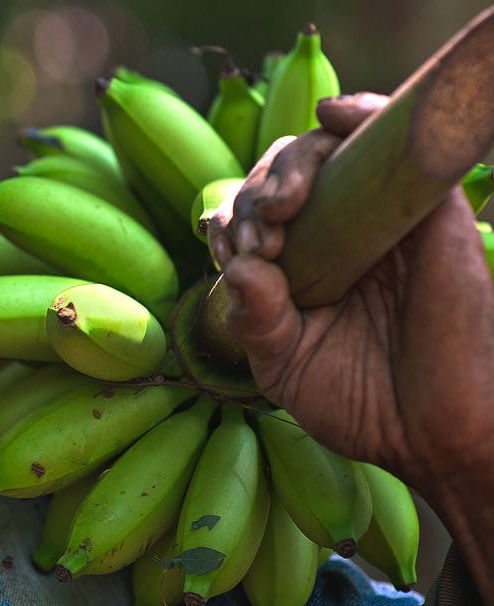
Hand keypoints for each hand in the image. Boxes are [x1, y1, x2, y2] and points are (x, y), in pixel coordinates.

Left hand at [206, 93, 493, 497]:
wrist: (434, 434)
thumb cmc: (361, 404)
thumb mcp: (284, 367)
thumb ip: (255, 321)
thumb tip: (237, 268)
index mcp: (296, 265)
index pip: (251, 213)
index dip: (232, 219)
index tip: (230, 254)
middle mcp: (335, 233)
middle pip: (286, 174)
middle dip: (258, 191)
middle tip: (259, 234)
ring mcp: (380, 218)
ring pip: (332, 149)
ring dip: (295, 160)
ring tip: (282, 202)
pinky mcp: (428, 211)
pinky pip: (396, 139)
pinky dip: (362, 112)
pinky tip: (331, 113)